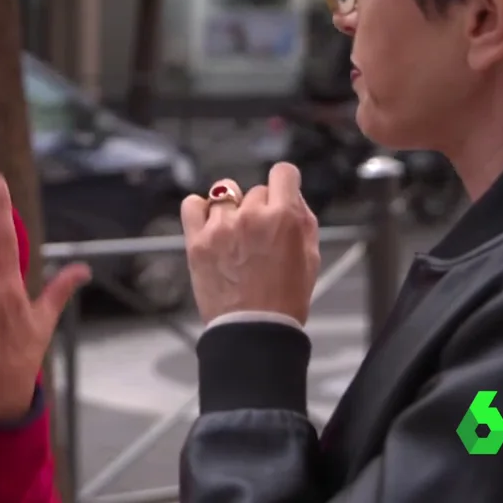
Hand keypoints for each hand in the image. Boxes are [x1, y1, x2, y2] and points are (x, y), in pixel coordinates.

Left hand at [180, 163, 320, 324]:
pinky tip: (210, 224)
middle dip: (261, 208)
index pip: (283, 172)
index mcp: (284, 218)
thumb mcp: (311, 257)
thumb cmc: (286, 299)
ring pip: (224, 193)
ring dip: (232, 208)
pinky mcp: (197, 241)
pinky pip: (192, 205)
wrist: (253, 330)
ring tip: (234, 233)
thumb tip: (292, 196)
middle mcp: (251, 216)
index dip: (285, 183)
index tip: (281, 193)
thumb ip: (303, 220)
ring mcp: (221, 227)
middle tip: (260, 236)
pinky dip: (200, 210)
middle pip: (256, 191)